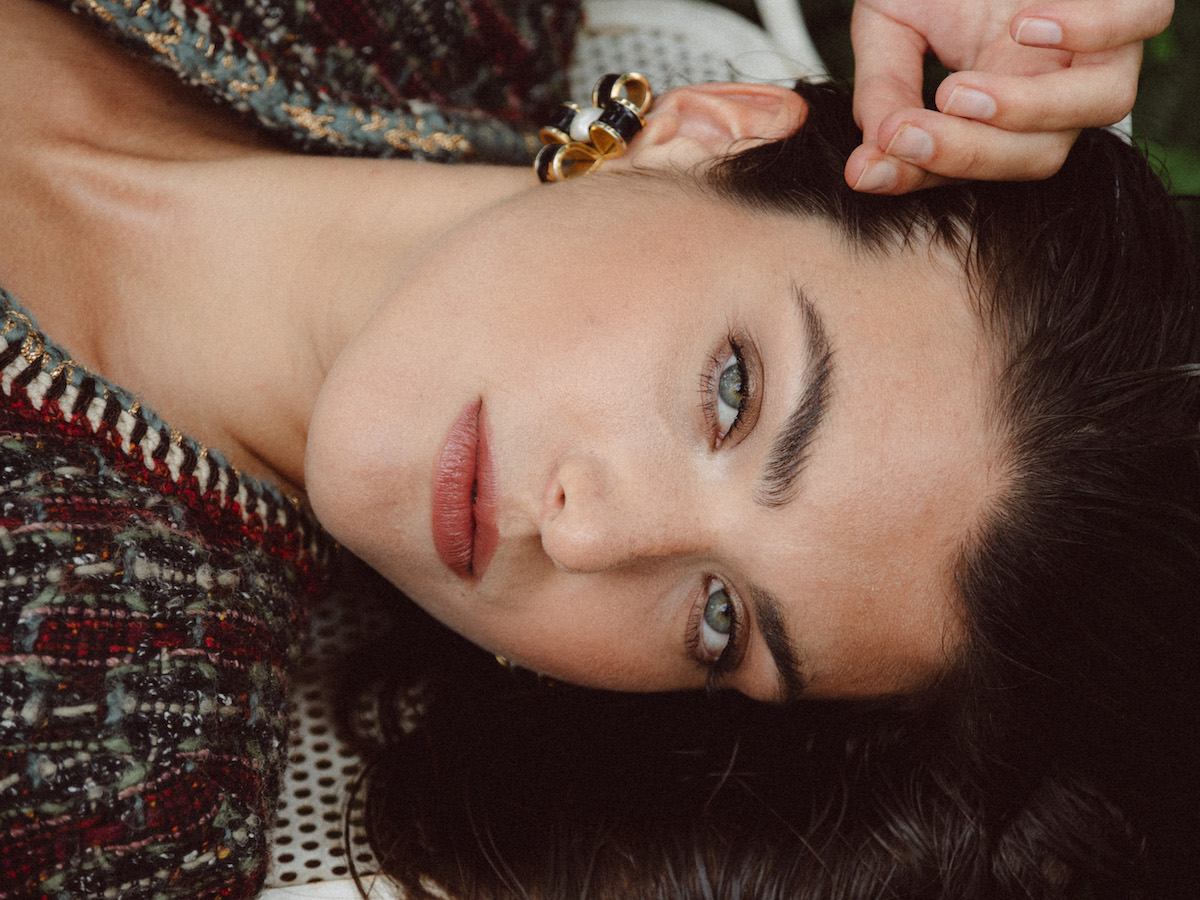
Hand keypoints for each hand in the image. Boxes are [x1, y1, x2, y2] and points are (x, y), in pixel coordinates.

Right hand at [844, 0, 1173, 193]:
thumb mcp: (890, 24)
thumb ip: (883, 89)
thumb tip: (868, 160)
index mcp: (1007, 100)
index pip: (979, 164)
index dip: (925, 175)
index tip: (867, 168)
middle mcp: (1060, 81)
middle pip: (1040, 155)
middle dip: (967, 154)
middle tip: (906, 132)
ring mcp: (1101, 39)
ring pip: (1104, 104)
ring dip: (1028, 110)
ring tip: (955, 92)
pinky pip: (1141, 20)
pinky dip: (1094, 31)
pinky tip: (1026, 25)